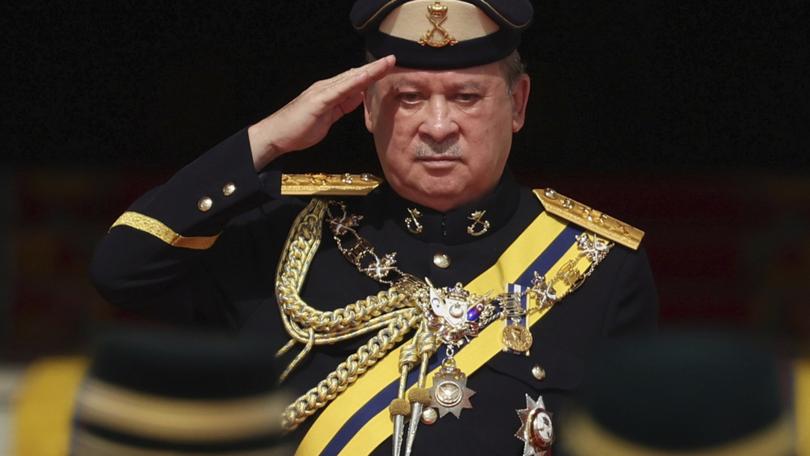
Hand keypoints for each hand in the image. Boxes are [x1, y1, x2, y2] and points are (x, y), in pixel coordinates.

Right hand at [248, 55, 395, 169]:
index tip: (387, 68)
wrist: (277, 135)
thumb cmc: (299, 128)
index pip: (355, 80)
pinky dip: (355, 83)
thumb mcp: (328, 117)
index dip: (372, 73)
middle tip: (392, 59)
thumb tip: (357, 97)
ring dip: (370, 71)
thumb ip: (342, 106)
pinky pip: (340, 90)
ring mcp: (322, 92)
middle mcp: (326, 88)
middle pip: (355, 75)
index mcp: (330, 92)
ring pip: (350, 79)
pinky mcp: (319, 101)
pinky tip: (366, 78)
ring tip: (386, 63)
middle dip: (375, 68)